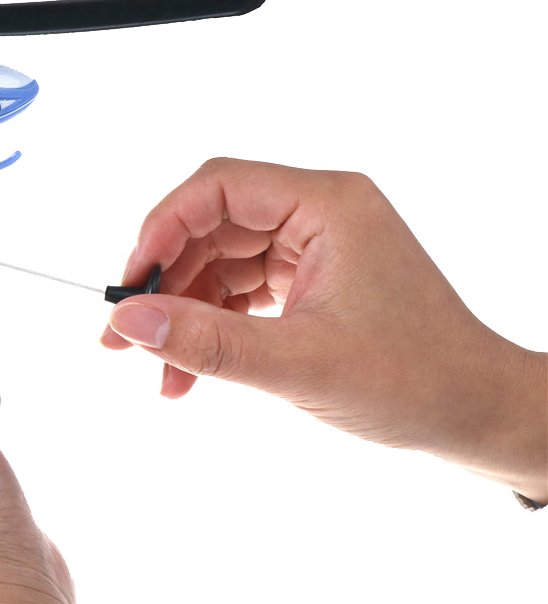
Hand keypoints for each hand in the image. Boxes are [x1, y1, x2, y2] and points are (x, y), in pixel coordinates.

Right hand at [103, 158, 546, 503]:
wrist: (478, 416)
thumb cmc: (415, 381)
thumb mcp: (299, 364)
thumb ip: (207, 341)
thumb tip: (127, 323)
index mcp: (327, 204)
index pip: (218, 187)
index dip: (162, 228)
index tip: (130, 283)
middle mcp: (318, 213)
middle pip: (212, 226)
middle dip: (167, 283)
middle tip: (126, 337)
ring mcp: (313, 246)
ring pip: (220, 262)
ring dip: (187, 315)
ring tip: (163, 374)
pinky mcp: (309, 278)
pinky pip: (241, 289)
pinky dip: (214, 326)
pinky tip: (192, 371)